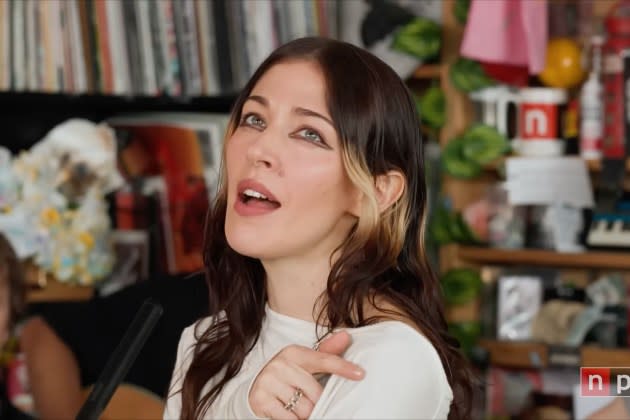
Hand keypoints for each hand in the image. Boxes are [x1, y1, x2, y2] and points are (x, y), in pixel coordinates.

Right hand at [249, 331, 363, 418]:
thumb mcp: (304, 363)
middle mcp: (280, 364)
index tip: (360, 374)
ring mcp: (269, 381)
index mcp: (294, 352)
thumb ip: (326, 353)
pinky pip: (289, 419)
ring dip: (303, 413)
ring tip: (294, 405)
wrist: (255, 390)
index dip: (343, 367)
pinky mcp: (261, 399)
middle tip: (306, 399)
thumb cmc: (287, 376)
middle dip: (315, 402)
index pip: (324, 360)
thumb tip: (346, 335)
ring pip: (303, 408)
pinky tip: (285, 412)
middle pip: (316, 393)